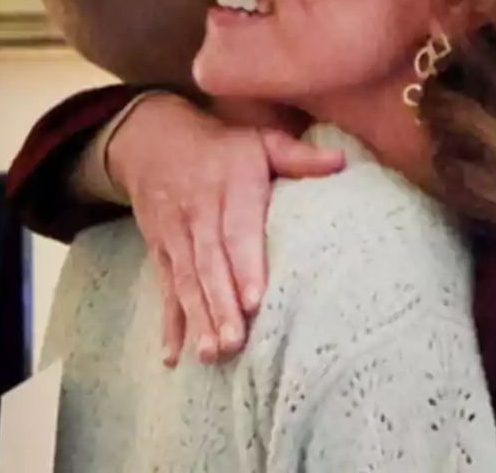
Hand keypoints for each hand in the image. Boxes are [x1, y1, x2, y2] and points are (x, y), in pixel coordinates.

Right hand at [106, 93, 343, 365]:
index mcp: (230, 184)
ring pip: (186, 280)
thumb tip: (342, 162)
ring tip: (210, 354)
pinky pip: (164, 289)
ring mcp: (176, 233)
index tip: (254, 300)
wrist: (152, 139)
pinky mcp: (160, 250)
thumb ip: (297, 156)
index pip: (236, 229)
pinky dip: (167, 323)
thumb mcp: (259, 140)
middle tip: (235, 342)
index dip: (244, 265)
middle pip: (209, 263)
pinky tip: (171, 356)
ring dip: (197, 319)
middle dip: (220, 305)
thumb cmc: (222, 147)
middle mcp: (199, 211)